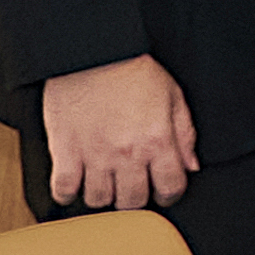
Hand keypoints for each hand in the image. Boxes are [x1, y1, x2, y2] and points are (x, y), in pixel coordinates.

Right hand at [41, 56, 196, 212]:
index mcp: (157, 140)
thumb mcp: (173, 97)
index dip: (169, 195)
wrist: (91, 53)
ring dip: (103, 196)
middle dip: (135, 198)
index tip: (163, 192)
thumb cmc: (132, 70)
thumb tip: (191, 166)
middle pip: (132, 201)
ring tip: (104, 183)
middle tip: (131, 187)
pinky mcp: (65, 151)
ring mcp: (94, 155)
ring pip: (98, 200)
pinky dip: (67, 193)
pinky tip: (74, 184)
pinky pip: (63, 189)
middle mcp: (127, 153)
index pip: (171, 188)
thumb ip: (185, 135)